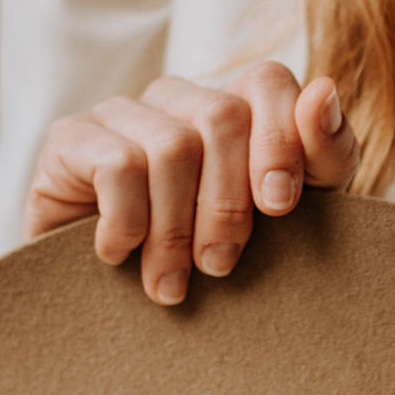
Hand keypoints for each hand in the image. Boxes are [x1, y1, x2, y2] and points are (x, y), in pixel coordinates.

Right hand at [23, 63, 359, 303]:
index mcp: (235, 107)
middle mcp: (178, 99)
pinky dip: (127, 221)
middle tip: (220, 266)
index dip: (282, 137)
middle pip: (221, 116)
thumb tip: (324, 91)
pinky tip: (119, 256)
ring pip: (171, 145)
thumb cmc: (213, 261)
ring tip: (171, 285)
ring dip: (175, 229)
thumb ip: (323, 156)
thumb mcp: (291, 221)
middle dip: (228, 202)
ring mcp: (121, 112)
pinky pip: (116, 163)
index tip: (280, 206)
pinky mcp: (70, 137)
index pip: (267, 81)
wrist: (117, 312)